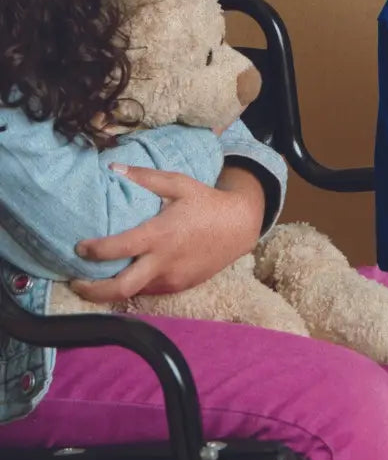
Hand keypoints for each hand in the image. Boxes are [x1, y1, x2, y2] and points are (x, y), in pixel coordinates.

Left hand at [71, 163, 264, 300]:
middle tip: (76, 281)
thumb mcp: (179, 183)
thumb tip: (112, 167)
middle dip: (92, 290)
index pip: (116, 249)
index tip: (79, 247)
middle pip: (120, 288)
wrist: (240, 226)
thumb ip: (145, 177)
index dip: (92, 251)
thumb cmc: (207, 202)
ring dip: (113, 287)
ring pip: (134, 292)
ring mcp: (173, 277)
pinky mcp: (180, 285)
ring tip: (98, 278)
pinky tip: (131, 273)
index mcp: (160, 234)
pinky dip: (137, 284)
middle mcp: (163, 261)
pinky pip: (151, 289)